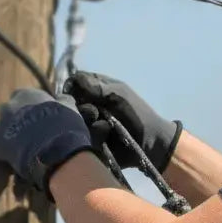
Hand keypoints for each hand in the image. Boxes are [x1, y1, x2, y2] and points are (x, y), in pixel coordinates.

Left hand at [0, 88, 93, 194]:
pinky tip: (21, 160)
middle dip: (16, 120)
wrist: (55, 149)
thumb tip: (62, 98)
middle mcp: (9, 107)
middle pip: (8, 112)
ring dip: (12, 136)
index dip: (30, 106)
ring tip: (26, 148)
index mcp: (26, 94)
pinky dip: (9, 154)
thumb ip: (63, 101)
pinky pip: (1, 149)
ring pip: (3, 130)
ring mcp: (0, 126)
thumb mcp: (69, 108)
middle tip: (30, 132)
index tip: (39, 114)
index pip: (22, 95)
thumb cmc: (65, 124)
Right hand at [64, 71, 181, 172]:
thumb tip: (73, 79)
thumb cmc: (138, 113)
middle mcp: (88, 105)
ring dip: (88, 123)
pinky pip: (81, 137)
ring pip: (73, 122)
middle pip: (70, 104)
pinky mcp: (89, 141)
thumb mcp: (120, 94)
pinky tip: (105, 136)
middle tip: (95, 112)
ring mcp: (88, 124)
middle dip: (81, 108)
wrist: (150, 143)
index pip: (74, 84)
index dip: (73, 89)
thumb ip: (97, 86)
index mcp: (95, 89)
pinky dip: (93, 135)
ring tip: (104, 126)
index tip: (77, 94)